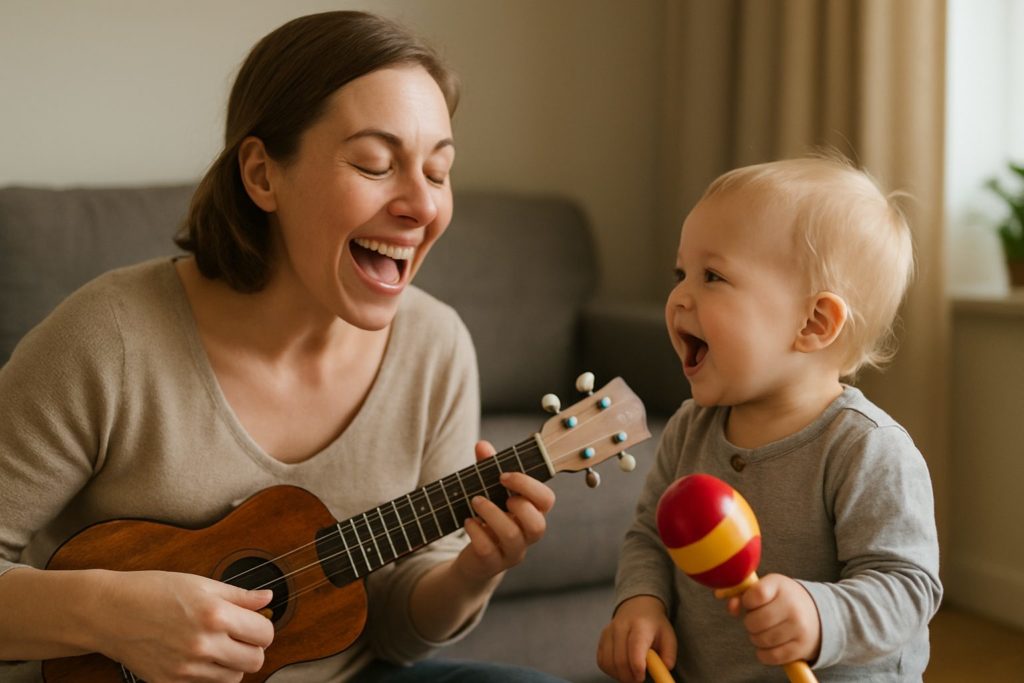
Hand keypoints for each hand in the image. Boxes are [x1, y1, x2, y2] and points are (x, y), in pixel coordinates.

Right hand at [95, 570, 274, 681]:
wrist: (109, 612)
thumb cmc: (152, 591)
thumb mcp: (201, 584)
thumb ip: (239, 595)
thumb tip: (267, 598)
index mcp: (214, 615)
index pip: (264, 633)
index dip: (263, 628)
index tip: (254, 624)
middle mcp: (203, 644)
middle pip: (255, 661)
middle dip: (252, 648)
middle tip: (239, 637)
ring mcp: (186, 669)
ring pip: (234, 678)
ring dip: (232, 664)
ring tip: (218, 646)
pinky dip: (210, 675)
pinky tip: (200, 658)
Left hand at [452, 440, 555, 583]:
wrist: (475, 559)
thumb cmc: (488, 519)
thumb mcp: (489, 492)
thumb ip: (487, 468)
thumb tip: (482, 445)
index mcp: (533, 513)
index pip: (546, 500)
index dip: (527, 485)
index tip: (504, 475)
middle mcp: (527, 535)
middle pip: (538, 524)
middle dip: (517, 505)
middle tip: (497, 494)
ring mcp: (512, 552)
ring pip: (512, 535)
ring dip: (491, 514)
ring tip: (475, 502)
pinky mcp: (492, 563)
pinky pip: (488, 550)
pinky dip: (475, 532)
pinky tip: (468, 522)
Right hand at [597, 595, 676, 682]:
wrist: (637, 607)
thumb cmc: (654, 626)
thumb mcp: (668, 636)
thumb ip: (669, 654)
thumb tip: (665, 668)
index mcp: (640, 625)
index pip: (635, 647)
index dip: (637, 666)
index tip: (642, 677)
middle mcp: (621, 626)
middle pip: (620, 659)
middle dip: (629, 676)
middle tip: (638, 680)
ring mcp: (608, 632)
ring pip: (609, 662)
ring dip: (620, 675)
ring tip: (631, 675)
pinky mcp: (601, 639)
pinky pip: (602, 661)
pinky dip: (611, 670)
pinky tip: (621, 669)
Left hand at [725, 573, 820, 665]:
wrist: (819, 615)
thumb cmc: (782, 600)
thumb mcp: (767, 589)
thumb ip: (743, 594)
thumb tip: (731, 608)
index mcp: (780, 586)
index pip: (755, 595)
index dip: (747, 602)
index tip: (751, 603)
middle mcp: (792, 606)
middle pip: (754, 621)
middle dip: (750, 623)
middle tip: (757, 621)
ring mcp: (799, 628)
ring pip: (761, 640)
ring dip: (755, 638)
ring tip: (763, 631)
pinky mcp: (801, 648)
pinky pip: (771, 656)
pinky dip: (763, 653)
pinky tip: (767, 646)